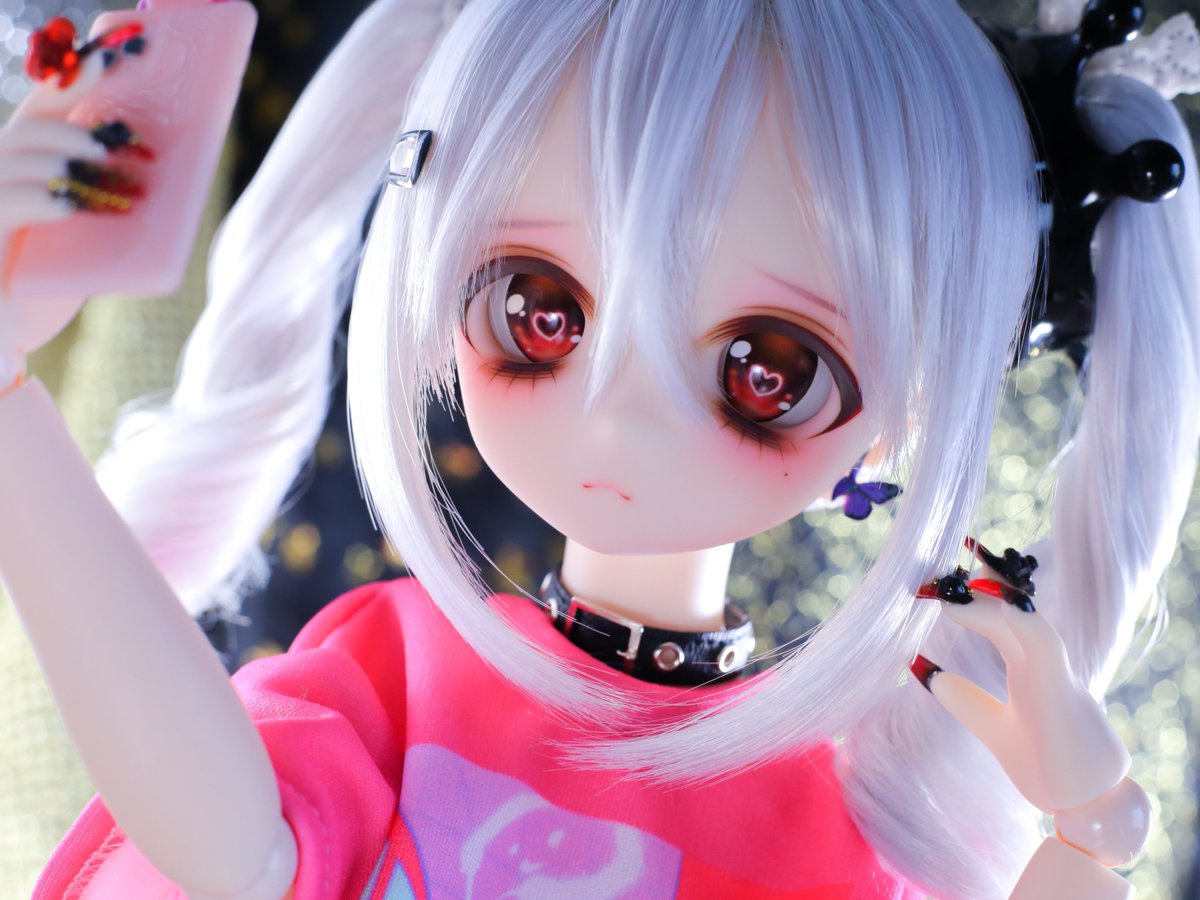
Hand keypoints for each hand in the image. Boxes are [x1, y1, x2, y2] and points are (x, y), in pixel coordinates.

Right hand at [0, 48, 108, 364]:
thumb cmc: (43, 290)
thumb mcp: (88, 243)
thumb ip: (109, 207)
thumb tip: (168, 181)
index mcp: (21, 165)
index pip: (44, 105)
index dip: (77, 76)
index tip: (116, 55)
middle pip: (33, 122)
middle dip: (87, 120)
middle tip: (134, 143)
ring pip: (19, 151)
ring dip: (76, 158)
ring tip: (118, 175)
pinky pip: (8, 200)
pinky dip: (46, 198)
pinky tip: (72, 205)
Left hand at [914, 541, 1129, 811]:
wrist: (1081, 805)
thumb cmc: (1045, 766)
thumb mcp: (992, 726)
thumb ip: (963, 698)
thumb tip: (918, 667)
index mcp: (1030, 665)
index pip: (1000, 616)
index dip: (973, 594)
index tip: (939, 577)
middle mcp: (1044, 660)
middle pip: (1014, 606)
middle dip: (981, 580)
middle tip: (947, 557)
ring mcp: (1056, 670)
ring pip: (1023, 616)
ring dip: (989, 595)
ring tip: (952, 580)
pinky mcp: (1061, 686)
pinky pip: (1038, 640)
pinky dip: (1009, 618)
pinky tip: (981, 603)